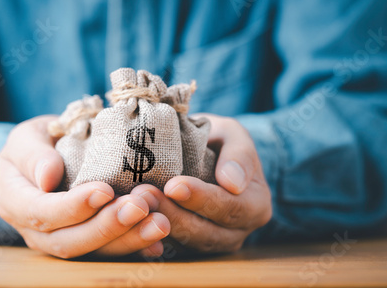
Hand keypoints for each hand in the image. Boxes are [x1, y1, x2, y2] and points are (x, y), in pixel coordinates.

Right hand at [0, 115, 169, 258]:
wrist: (46, 156)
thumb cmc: (37, 142)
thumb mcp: (27, 137)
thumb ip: (33, 154)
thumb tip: (47, 178)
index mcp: (15, 202)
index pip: (42, 212)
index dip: (74, 207)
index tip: (105, 190)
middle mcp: (35, 230)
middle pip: (69, 241)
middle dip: (108, 227)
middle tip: (141, 207)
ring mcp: (60, 241)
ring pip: (92, 252)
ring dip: (128, 240)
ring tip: (159, 223)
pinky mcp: (84, 243)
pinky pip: (108, 253)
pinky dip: (134, 250)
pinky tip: (157, 245)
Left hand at [131, 115, 271, 253]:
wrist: (208, 154)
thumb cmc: (220, 141)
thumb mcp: (234, 136)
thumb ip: (239, 154)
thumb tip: (232, 182)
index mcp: (256, 205)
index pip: (230, 207)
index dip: (201, 199)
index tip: (174, 185)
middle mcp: (238, 231)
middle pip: (206, 232)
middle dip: (172, 214)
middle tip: (144, 194)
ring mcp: (213, 242)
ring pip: (186, 243)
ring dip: (158, 226)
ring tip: (134, 204)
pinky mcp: (190, 246)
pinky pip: (171, 249)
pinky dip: (150, 238)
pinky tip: (130, 224)